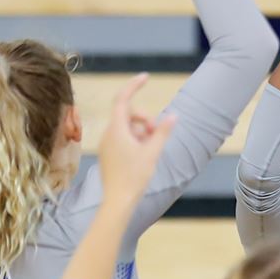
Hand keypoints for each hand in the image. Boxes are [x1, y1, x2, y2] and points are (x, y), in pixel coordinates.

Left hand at [96, 73, 178, 202]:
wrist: (118, 201)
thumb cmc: (134, 177)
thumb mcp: (152, 152)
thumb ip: (162, 132)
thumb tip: (174, 116)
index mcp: (116, 130)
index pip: (123, 98)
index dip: (134, 85)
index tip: (146, 77)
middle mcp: (108, 134)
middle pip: (127, 114)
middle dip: (144, 119)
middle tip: (155, 132)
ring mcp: (106, 144)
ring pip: (125, 127)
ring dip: (140, 132)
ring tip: (150, 148)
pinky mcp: (107, 154)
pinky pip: (121, 138)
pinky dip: (134, 140)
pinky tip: (143, 155)